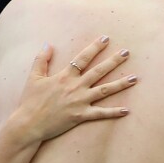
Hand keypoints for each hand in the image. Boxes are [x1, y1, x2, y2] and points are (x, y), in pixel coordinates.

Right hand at [13, 36, 136, 143]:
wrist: (29, 123)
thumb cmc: (30, 101)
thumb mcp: (33, 77)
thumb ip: (41, 60)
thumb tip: (48, 44)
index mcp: (64, 76)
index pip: (83, 58)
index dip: (94, 47)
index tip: (106, 39)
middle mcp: (75, 87)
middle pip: (98, 71)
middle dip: (113, 61)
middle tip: (127, 53)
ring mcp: (79, 102)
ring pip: (104, 90)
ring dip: (120, 84)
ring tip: (134, 78)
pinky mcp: (80, 116)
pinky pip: (100, 113)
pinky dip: (114, 112)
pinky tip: (127, 110)